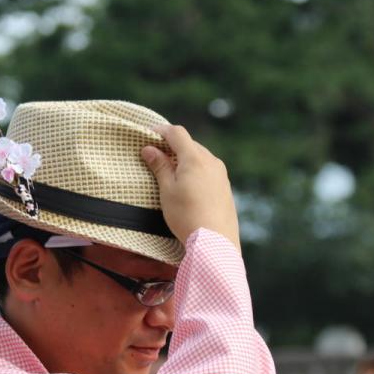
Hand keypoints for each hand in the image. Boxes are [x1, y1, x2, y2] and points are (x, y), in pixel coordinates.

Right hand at [140, 125, 239, 251]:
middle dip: (172, 146)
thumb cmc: (186, 215)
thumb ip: (159, 166)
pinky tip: (188, 186)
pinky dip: (196, 170)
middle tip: (156, 156)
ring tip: (171, 173)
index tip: (148, 136)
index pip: (177, 133)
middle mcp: (211, 161)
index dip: (161, 131)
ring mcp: (221, 174)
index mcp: (195, 158)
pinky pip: (209, 170)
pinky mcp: (226, 187)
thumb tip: (149, 149)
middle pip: (189, 144)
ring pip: (200, 157)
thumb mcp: (167, 190)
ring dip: (185, 159)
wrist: (215, 242)